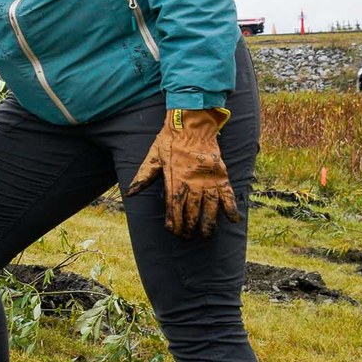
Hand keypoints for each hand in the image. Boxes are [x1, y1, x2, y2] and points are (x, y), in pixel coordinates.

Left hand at [127, 107, 237, 237]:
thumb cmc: (170, 140)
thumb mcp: (153, 156)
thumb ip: (143, 176)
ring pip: (210, 207)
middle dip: (188, 226)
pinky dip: (231, 208)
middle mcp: (192, 183)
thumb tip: (129, 193)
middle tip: (187, 237)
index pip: (173, 206)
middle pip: (191, 211)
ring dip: (209, 223)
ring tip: (207, 235)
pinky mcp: (221, 175)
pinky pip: (228, 195)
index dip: (173, 221)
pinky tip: (232, 220)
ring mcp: (208, 180)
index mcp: (174, 179)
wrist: (192, 125)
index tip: (172, 231)